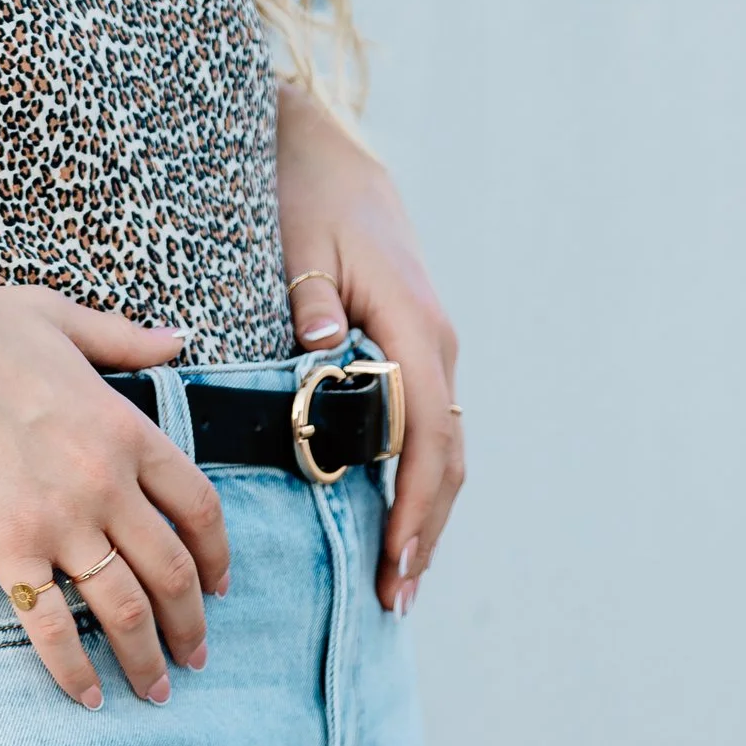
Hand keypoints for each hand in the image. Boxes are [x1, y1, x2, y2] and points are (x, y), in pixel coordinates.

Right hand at [0, 270, 230, 710]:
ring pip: (126, 609)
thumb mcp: (62, 318)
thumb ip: (124, 338)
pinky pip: (53, 625)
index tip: (220, 587)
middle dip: (191, 625)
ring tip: (155, 691)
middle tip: (195, 657)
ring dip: (148, 658)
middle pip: (173, 571)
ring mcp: (59, 519)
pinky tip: (88, 695)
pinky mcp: (6, 547)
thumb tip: (177, 338)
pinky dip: (75, 670)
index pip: (200, 508)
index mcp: (126, 428)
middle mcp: (106, 481)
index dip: (217, 557)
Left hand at [275, 86, 461, 614]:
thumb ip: (310, 297)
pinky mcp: (413, 345)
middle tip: (397, 597)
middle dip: (425, 529)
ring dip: (426, 512)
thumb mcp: (298, 237)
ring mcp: (430, 343)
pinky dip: (418, 477)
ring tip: (400, 580)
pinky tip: (397, 516)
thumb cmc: (305, 193)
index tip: (393, 560)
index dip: (413, 502)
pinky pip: (428, 424)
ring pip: (444, 445)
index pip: (425, 432)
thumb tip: (324, 352)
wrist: (327, 147)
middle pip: (447, 455)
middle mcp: (434, 340)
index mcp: (411, 322)